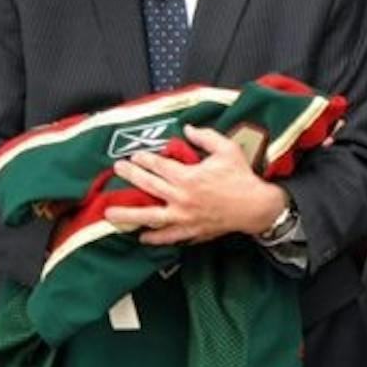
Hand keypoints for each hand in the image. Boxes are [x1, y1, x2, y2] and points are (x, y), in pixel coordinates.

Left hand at [104, 125, 288, 244]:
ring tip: (110, 214)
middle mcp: (181, 197)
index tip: (134, 156)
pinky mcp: (191, 231)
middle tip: (117, 170)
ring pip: (150, 217)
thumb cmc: (241, 177)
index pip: (158, 165)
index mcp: (188, 176)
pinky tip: (142, 237)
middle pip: (148, 185)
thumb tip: (187, 128)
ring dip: (128, 215)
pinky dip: (154, 238)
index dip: (143, 159)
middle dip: (130, 176)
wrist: (256, 207)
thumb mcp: (227, 149)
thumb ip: (205, 137)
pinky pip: (168, 236)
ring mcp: (184, 217)